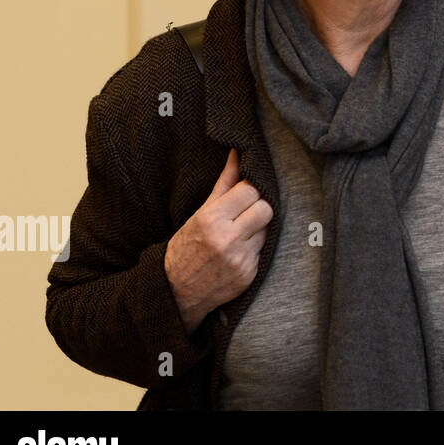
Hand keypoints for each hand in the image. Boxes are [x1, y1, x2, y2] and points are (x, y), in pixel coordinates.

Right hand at [164, 148, 273, 333]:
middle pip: (266, 209)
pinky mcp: (249, 274)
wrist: (175, 291)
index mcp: (211, 220)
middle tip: (246, 211)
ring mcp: (240, 259)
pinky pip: (264, 250)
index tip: (245, 192)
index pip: (250, 191)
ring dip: (258, 228)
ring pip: (267, 229)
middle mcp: (227, 239)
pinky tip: (239, 250)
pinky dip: (255, 247)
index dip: (251, 189)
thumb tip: (237, 153)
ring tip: (241, 231)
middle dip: (259, 207)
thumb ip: (224, 184)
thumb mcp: (200, 213)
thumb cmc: (186, 246)